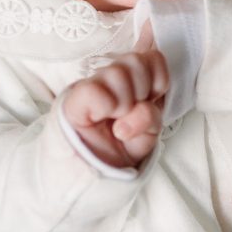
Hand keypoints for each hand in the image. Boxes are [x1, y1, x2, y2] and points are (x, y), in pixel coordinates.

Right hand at [62, 47, 167, 167]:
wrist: (95, 176)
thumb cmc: (121, 150)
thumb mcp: (148, 133)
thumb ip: (152, 111)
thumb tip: (145, 96)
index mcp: (132, 80)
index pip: (151, 56)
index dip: (158, 75)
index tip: (153, 98)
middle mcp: (111, 78)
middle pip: (136, 61)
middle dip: (143, 90)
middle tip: (132, 113)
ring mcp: (91, 86)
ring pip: (117, 72)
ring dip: (125, 103)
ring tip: (118, 123)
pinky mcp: (72, 101)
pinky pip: (94, 90)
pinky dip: (106, 106)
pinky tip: (103, 119)